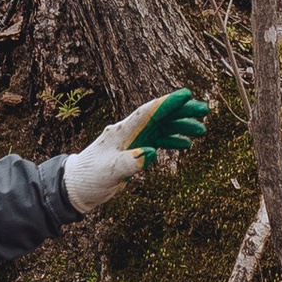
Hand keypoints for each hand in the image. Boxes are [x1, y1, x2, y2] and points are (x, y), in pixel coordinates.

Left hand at [62, 88, 210, 212]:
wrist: (76, 187)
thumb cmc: (89, 177)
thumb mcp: (109, 171)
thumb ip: (130, 162)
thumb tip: (152, 153)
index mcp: (122, 131)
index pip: (148, 112)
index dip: (168, 103)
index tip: (187, 94)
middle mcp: (129, 132)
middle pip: (160, 116)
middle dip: (182, 112)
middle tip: (205, 110)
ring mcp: (132, 141)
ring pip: (161, 128)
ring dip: (181, 127)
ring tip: (201, 130)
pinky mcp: (134, 151)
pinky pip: (158, 141)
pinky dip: (172, 141)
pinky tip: (187, 144)